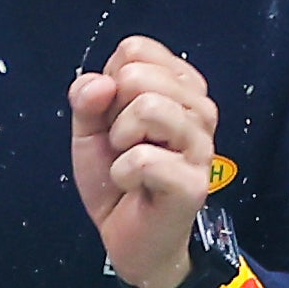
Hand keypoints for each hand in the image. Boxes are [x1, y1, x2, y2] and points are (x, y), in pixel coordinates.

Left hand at [68, 36, 219, 287]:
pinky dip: (123, 175)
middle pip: (139, 74)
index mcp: (179, 87)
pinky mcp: (193, 182)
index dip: (110, 82)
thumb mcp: (90, 131)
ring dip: (120, 142)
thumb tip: (100, 83)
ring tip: (130, 163)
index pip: (136, 50)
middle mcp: (199, 109)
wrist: (128, 238)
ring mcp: (201, 145)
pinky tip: (135, 186)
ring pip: (149, 107)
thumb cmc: (117, 179)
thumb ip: (87, 98)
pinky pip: (143, 158)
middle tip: (123, 145)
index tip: (116, 117)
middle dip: (113, 113)